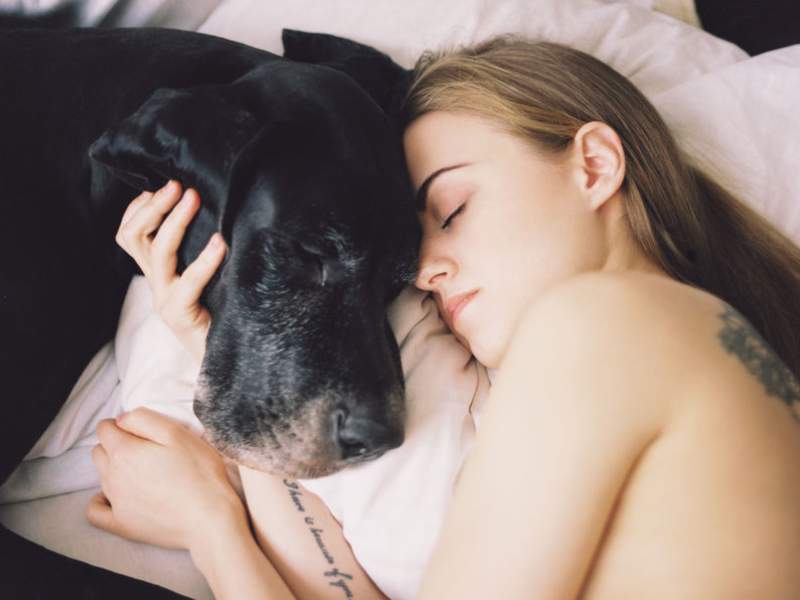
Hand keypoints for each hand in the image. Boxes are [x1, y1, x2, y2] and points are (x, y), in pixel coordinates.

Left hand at [87, 407, 246, 551]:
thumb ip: (143, 419)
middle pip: (99, 451)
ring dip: (114, 468)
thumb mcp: (177, 433)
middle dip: (115, 444)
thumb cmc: (199, 472)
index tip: (141, 429)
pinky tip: (114, 496)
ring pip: (101, 476)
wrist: (209, 518)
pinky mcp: (122, 524)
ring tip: (143, 471)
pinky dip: (100, 500)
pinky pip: (95, 511)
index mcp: (124, 451)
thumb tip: (121, 419)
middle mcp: (113, 476)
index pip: (105, 429)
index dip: (121, 424)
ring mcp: (115, 502)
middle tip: (144, 448)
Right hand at [115, 180, 226, 362]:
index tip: (159, 184)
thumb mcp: (209, 276)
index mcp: (158, 273)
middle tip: (177, 184)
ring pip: (158, 254)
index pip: (130, 233)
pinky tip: (221, 242)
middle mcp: (156, 284)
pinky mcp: (181, 315)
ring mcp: (165, 300)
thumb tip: (218, 212)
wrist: (228, 359)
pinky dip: (205, 260)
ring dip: (175, 222)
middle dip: (154, 206)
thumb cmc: (225, 312)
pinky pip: (189, 283)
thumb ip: (201, 251)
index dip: (139, 207)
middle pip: (135, 237)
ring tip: (194, 199)